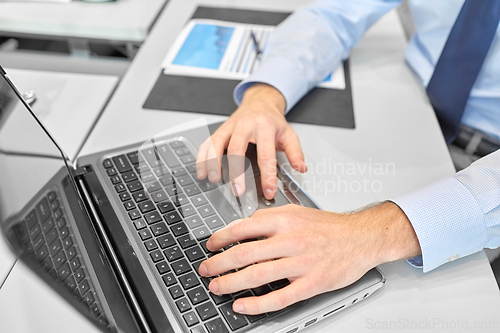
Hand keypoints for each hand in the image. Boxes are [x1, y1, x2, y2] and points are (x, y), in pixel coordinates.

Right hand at [195, 83, 306, 199]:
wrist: (260, 102)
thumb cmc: (272, 121)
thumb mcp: (288, 134)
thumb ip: (295, 152)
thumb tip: (301, 168)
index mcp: (265, 127)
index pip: (266, 155)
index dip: (267, 175)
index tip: (268, 191)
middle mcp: (245, 125)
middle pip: (237, 148)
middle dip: (236, 171)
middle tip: (237, 190)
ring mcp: (230, 126)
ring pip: (217, 143)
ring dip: (213, 162)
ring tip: (214, 179)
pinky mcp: (220, 129)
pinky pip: (208, 142)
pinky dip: (203, 157)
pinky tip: (202, 171)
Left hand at [198, 202, 420, 314]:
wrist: (361, 237)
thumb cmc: (329, 226)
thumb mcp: (296, 212)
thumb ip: (269, 218)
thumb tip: (241, 227)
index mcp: (285, 220)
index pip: (243, 228)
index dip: (221, 238)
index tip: (210, 245)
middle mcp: (291, 240)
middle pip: (245, 253)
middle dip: (219, 263)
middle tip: (205, 269)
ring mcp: (301, 263)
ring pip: (257, 275)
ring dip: (231, 283)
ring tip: (216, 287)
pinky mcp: (312, 283)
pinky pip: (279, 297)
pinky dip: (257, 304)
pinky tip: (243, 305)